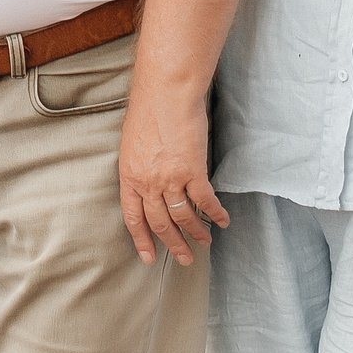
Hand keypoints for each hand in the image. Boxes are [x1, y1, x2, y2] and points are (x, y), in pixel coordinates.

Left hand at [117, 87, 227, 264]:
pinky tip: (222, 220)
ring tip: (205, 242)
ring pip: (184, 216)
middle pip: (160, 222)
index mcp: (129, 176)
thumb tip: (148, 180)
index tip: (149, 257)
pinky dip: (215, 213)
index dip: (142, 239)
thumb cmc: (148, 110)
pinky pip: (205, 201)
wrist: (165, 93)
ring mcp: (170, 179)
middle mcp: (148, 183)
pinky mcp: (193, 171)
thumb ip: (139, 166)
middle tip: (184, 258)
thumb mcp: (132, 142)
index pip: (133, 217)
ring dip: (196, 232)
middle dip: (173, 243)